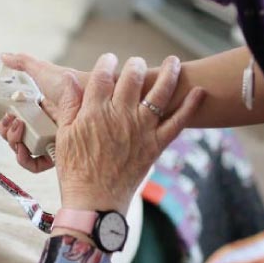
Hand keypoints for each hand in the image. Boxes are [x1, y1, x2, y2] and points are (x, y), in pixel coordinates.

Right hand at [0, 53, 88, 171]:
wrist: (93, 99)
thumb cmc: (74, 84)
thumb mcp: (45, 72)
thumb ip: (24, 63)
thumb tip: (5, 56)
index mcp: (37, 110)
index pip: (13, 120)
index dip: (3, 121)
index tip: (0, 117)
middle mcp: (42, 126)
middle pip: (15, 136)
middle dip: (6, 131)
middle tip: (9, 122)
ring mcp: (49, 141)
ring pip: (22, 150)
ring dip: (13, 142)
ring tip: (18, 128)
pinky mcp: (57, 154)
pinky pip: (35, 164)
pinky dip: (25, 159)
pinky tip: (24, 148)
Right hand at [55, 54, 204, 213]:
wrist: (94, 202)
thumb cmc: (75, 171)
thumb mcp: (64, 135)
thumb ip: (69, 104)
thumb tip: (69, 79)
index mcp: (94, 111)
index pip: (102, 75)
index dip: (106, 62)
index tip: (108, 60)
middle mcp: (120, 115)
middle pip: (132, 77)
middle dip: (134, 65)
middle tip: (135, 64)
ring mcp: (141, 129)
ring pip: (159, 93)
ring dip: (169, 73)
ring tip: (173, 62)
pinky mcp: (156, 145)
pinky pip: (178, 122)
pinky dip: (190, 107)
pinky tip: (198, 93)